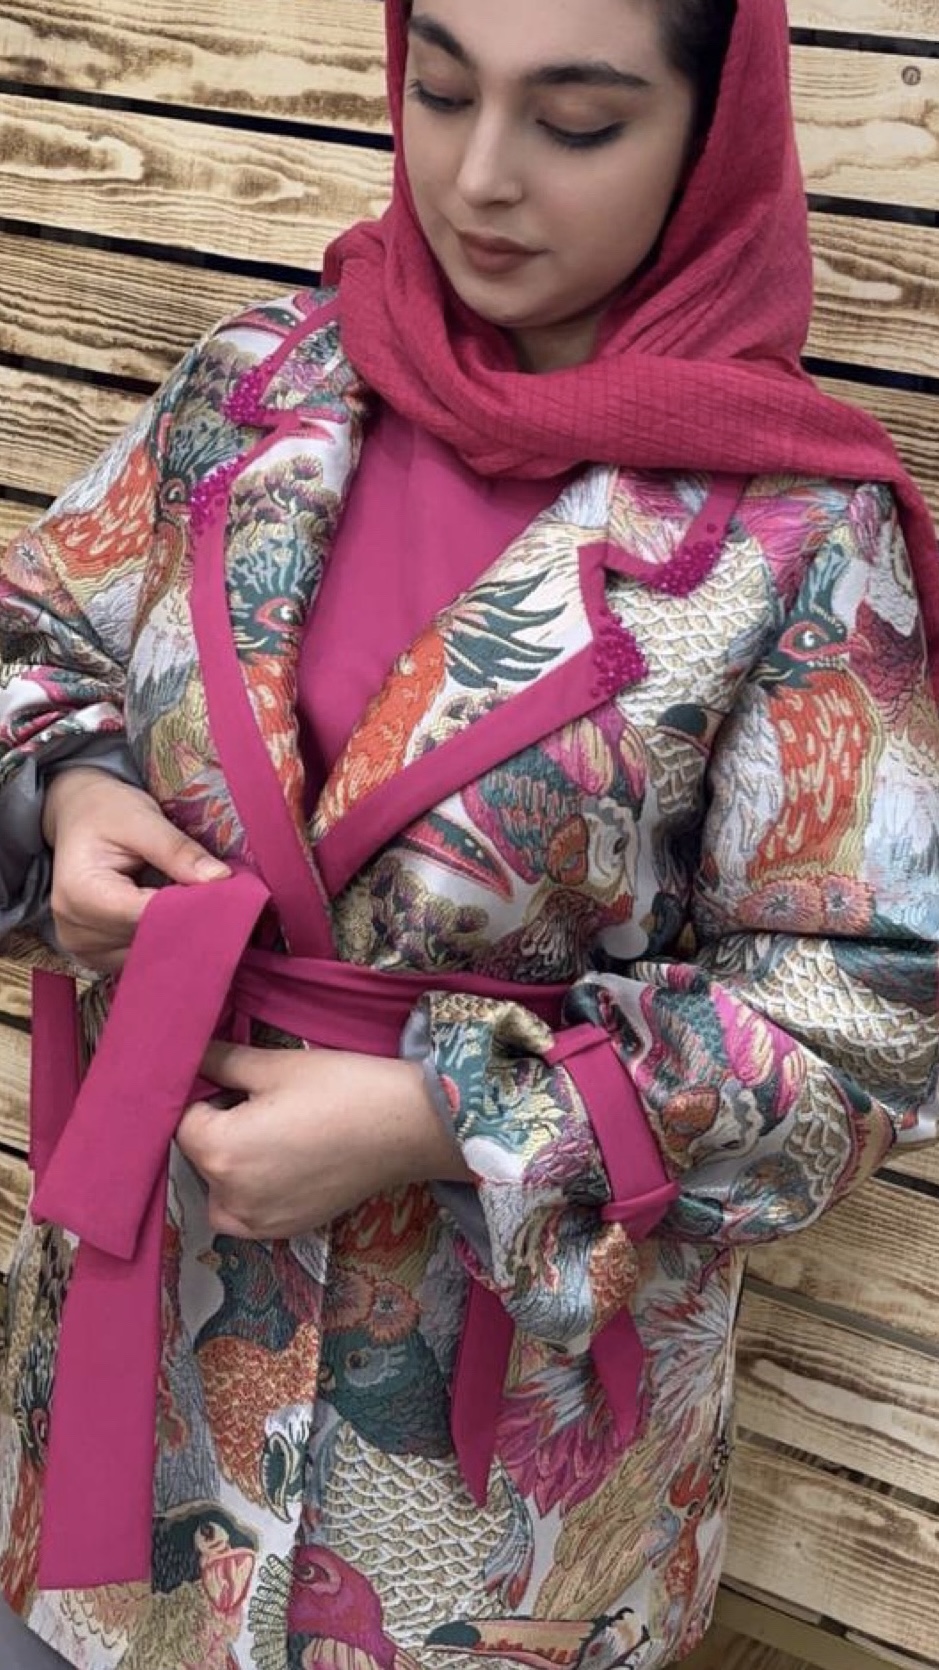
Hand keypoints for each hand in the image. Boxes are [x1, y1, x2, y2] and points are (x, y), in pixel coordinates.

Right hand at [42, 767, 228, 971]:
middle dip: (187, 922)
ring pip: (148, 953)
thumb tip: (220, 878)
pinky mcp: (94, 956)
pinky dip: (162, 941)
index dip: (190, 909)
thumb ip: (178, 850)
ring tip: (197, 907)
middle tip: (223, 902)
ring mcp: (81, 948)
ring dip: (177, 935)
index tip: (227, 899)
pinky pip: (139, 958)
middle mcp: (74, 929)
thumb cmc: (107, 811)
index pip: (146, 916)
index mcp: (80, 893)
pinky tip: (175, 920)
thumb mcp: (142, 818)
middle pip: (147, 939)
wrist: (78, 817)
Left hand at [177, 1040, 471, 1238]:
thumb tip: (186, 1051)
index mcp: (219, 1151)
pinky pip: (246, 1213)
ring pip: (218, 1188)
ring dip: (230, 1163)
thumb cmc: (339, 1088)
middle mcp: (229, 1197)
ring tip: (273, 1133)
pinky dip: (252, 1190)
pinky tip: (285, 1162)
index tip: (234, 1083)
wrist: (405, 1127)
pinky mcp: (285, 1231)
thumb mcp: (274, 1067)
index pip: (182, 1120)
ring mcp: (258, 1222)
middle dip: (218, 1128)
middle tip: (261, 1103)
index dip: (204, 1095)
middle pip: (200, 1156)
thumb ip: (220, 1063)